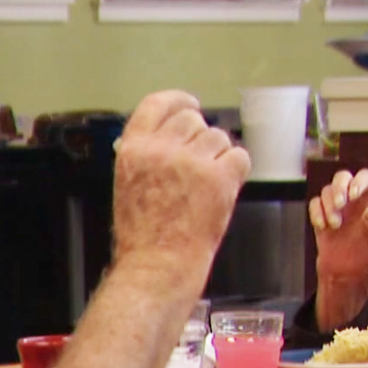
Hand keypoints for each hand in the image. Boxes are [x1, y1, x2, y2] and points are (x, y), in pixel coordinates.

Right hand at [111, 91, 250, 271]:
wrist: (157, 267)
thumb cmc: (143, 238)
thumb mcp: (127, 185)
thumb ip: (147, 156)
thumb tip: (173, 138)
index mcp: (133, 149)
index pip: (157, 104)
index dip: (178, 101)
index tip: (190, 104)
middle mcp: (161, 149)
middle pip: (194, 120)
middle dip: (200, 139)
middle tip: (199, 166)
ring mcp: (191, 162)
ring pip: (219, 138)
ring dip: (219, 157)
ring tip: (207, 186)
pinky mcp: (219, 178)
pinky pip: (240, 157)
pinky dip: (237, 171)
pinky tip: (224, 189)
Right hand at [309, 169, 367, 286]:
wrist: (349, 276)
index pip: (367, 178)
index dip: (359, 181)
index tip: (353, 195)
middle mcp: (355, 199)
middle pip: (343, 177)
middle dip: (339, 187)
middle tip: (339, 205)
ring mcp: (338, 207)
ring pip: (327, 190)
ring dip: (328, 205)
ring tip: (334, 225)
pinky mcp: (322, 216)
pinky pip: (315, 204)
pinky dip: (316, 212)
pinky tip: (322, 226)